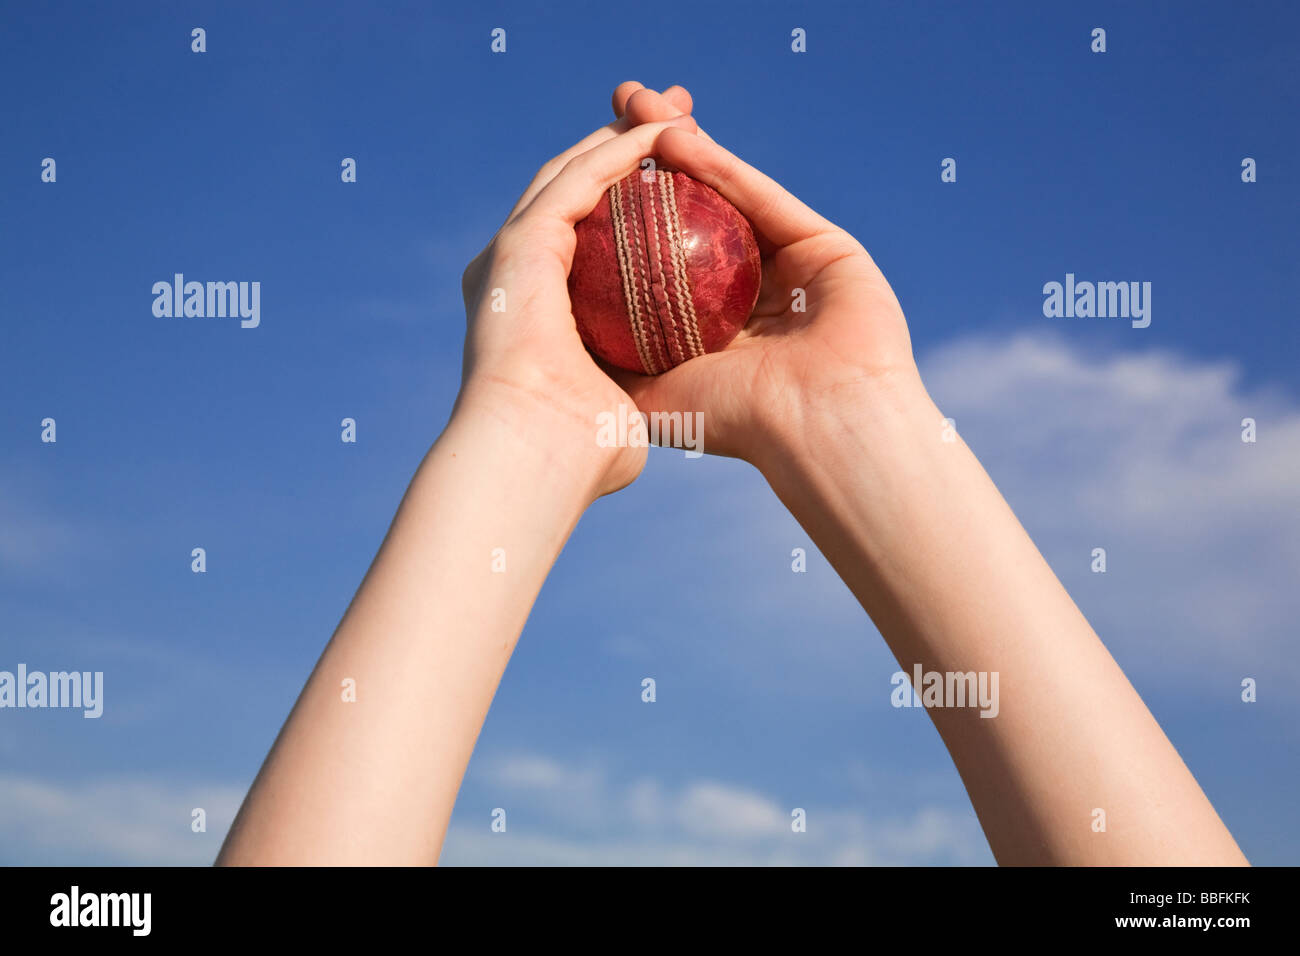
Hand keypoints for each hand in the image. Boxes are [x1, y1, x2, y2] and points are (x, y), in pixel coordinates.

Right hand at [458, 84, 698, 498]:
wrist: (536, 457)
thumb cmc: (581, 458)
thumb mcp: (621, 419)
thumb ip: (631, 402)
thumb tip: (641, 412)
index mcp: (541, 314)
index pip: (593, 246)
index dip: (633, 208)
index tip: (679, 187)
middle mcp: (521, 275)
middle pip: (581, 197)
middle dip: (629, 156)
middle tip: (679, 122)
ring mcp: (515, 255)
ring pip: (576, 176)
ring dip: (628, 139)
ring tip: (676, 110)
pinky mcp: (521, 242)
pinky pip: (581, 181)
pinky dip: (621, 154)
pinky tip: (663, 134)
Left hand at [605, 120, 920, 464]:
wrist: (815, 434)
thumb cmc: (732, 423)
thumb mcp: (651, 393)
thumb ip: (612, 359)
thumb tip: (555, 329)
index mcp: (713, 325)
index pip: (657, 249)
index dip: (622, 201)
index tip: (587, 168)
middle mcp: (750, 290)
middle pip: (689, 208)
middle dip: (648, 154)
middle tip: (616, 107)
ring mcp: (791, 265)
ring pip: (724, 192)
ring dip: (675, 141)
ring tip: (634, 102)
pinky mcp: (826, 246)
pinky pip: (759, 197)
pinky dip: (717, 167)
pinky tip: (674, 138)